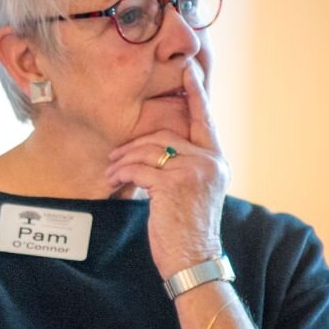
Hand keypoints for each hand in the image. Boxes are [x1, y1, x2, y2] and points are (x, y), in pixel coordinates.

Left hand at [106, 59, 228, 276]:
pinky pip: (140, 167)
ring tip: (112, 171)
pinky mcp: (174, 183)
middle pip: (164, 135)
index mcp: (216, 161)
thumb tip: (156, 146)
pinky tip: (115, 181)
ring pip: (149, 149)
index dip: (196, 93)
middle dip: (134, 145)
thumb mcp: (192, 190)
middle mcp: (210, 162)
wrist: (193, 260)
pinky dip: (122, 173)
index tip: (188, 68)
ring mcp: (194, 171)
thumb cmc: (186, 227)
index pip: (204, 120)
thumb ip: (184, 164)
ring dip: (124, 159)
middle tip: (115, 157)